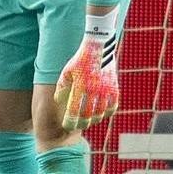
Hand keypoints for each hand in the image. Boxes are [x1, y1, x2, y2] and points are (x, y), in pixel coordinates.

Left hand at [54, 8, 119, 130]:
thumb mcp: (67, 71)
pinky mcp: (114, 88)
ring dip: (94, 120)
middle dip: (82, 124)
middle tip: (78, 126)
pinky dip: (107, 113)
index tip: (66, 126)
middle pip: (88, 115)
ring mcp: (105, 89)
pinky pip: (112, 107)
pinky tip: (101, 114)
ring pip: (100, 113)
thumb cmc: (80, 60)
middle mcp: (93, 89)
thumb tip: (58, 101)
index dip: (70, 121)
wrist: (98, 47)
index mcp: (80, 85)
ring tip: (89, 121)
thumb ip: (61, 86)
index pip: (74, 110)